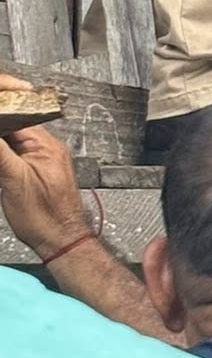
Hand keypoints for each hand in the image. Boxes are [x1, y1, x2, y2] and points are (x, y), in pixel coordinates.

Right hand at [0, 77, 89, 259]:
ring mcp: (44, 159)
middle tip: (0, 160)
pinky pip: (17, 155)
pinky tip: (0, 165)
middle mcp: (48, 148)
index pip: (16, 117)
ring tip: (1, 166)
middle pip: (13, 128)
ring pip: (13, 142)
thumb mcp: (14, 180)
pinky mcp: (38, 172)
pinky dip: (4, 156)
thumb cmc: (44, 216)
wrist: (60, 240)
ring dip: (1, 145)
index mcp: (46, 144)